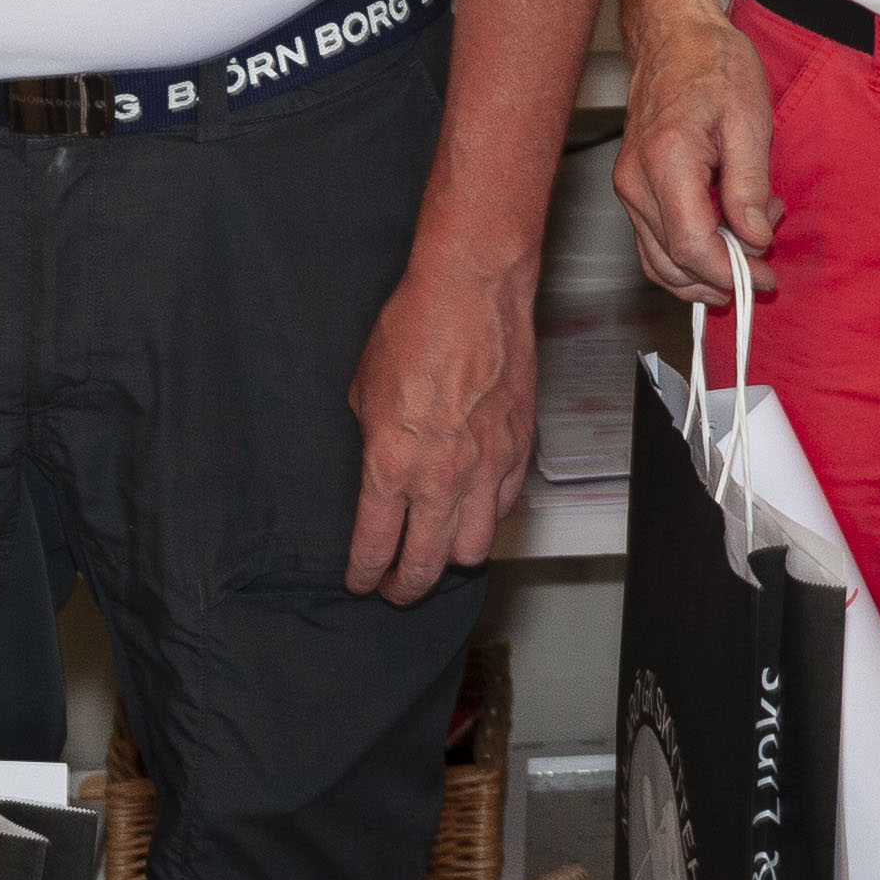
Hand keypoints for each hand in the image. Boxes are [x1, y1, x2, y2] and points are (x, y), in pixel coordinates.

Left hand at [350, 254, 537, 605]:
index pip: (374, 547)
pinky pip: (505, 506)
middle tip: (396, 587)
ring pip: (474, 549)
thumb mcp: (364, 390)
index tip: (361, 581)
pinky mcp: (518, 450)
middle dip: (405, 587)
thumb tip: (378, 464)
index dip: (364, 575)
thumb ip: (371, 441)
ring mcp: (486, 467)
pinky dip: (487, 516)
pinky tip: (474, 506)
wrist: (471, 291)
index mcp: (390, 465)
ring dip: (450, 558)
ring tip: (438, 552)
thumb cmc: (414, 327)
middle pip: (425, 566)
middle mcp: (440, 478)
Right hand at [612, 0, 777, 302]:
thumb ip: (750, 185)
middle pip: (673, 263)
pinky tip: (722, 239)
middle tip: (765, 258)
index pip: (692, 245)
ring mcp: (629, 186)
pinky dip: (687, 256)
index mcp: (666, 160)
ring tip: (748, 239)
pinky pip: (654, 243)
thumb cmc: (713, 65)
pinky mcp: (632, 188)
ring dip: (705, 270)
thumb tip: (754, 238)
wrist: (675, 37)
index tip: (764, 275)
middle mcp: (636, 180)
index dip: (731, 271)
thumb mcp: (750, 120)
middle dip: (724, 273)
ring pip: (659, 262)